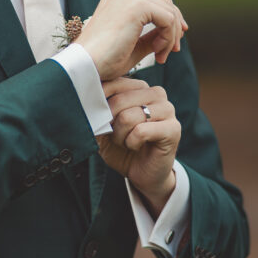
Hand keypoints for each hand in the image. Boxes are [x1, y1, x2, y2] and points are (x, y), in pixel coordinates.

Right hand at [77, 0, 186, 80]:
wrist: (85, 65)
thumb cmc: (104, 59)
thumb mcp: (134, 42)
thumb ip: (152, 32)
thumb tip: (176, 28)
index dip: (170, 21)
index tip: (172, 44)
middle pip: (165, 1)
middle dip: (174, 28)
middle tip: (171, 51)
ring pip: (169, 11)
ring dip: (171, 36)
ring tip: (160, 56)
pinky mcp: (137, 4)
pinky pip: (168, 19)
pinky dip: (168, 38)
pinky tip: (156, 53)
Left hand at [96, 77, 180, 216]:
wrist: (142, 175)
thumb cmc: (122, 148)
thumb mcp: (103, 127)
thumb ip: (96, 110)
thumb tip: (83, 100)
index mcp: (139, 87)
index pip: (113, 83)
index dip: (99, 103)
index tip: (99, 120)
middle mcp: (156, 93)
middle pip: (119, 100)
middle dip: (110, 124)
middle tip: (115, 137)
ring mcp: (167, 109)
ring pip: (129, 116)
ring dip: (120, 136)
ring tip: (126, 142)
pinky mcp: (173, 128)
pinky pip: (141, 131)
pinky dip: (131, 143)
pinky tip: (136, 146)